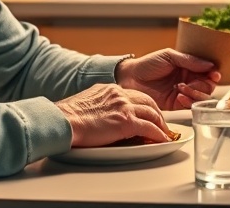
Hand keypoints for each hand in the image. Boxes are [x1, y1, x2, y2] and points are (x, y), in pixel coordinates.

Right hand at [55, 84, 170, 146]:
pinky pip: (149, 128)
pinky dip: (159, 134)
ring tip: (165, 132)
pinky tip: (162, 139)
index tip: (147, 111)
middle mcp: (120, 95)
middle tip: (161, 122)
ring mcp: (125, 107)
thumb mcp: (87, 102)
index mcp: (110, 89)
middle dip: (157, 112)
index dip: (143, 104)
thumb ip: (100, 104)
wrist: (64, 120)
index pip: (134, 95)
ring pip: (152, 113)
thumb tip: (104, 115)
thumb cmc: (69, 116)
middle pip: (147, 101)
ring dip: (161, 124)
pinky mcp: (126, 122)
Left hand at [115, 49, 220, 109]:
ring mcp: (183, 92)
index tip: (214, 74)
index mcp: (189, 66)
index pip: (208, 71)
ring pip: (201, 97)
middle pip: (208, 86)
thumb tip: (210, 64)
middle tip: (192, 82)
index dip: (213, 73)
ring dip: (196, 93)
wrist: (130, 78)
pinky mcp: (176, 104)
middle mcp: (189, 80)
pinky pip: (190, 105)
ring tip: (182, 88)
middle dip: (203, 85)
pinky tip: (181, 97)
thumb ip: (190, 60)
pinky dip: (189, 102)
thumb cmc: (148, 64)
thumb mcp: (170, 56)